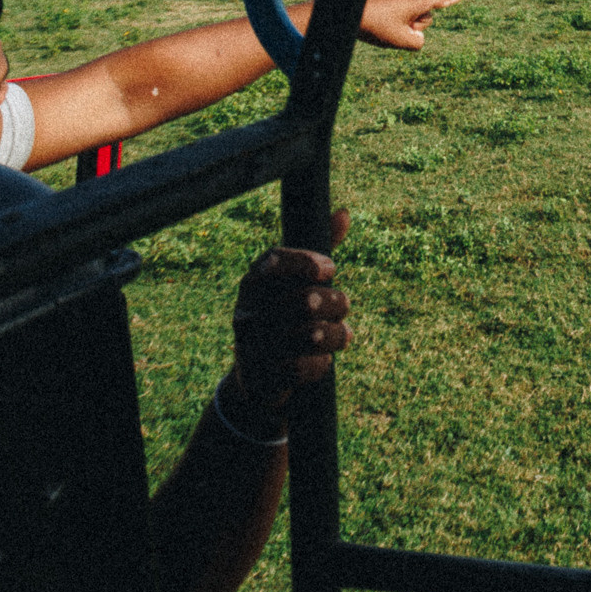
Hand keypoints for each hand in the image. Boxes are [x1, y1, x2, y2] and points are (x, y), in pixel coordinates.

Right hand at [228, 210, 351, 412]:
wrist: (258, 378)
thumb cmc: (285, 319)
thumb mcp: (297, 284)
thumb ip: (320, 249)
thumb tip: (344, 213)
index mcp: (253, 282)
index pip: (275, 260)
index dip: (307, 261)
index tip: (331, 269)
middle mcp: (246, 311)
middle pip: (306, 300)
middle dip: (338, 303)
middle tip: (343, 307)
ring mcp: (250, 345)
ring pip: (312, 335)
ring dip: (338, 335)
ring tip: (342, 335)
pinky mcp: (260, 376)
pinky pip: (304, 367)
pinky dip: (321, 365)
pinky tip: (321, 361)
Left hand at [358, 0, 479, 49]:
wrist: (347, 11)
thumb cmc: (374, 25)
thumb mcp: (400, 41)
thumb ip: (417, 43)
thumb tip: (418, 37)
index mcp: (416, 2)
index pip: (443, 0)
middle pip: (425, 18)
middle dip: (416, 28)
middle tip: (393, 30)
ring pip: (411, 19)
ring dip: (403, 27)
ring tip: (382, 26)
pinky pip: (400, 16)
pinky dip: (393, 23)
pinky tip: (377, 24)